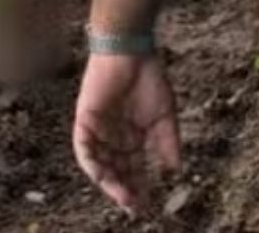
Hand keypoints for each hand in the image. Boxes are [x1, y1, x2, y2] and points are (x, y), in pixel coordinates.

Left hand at [73, 53, 181, 214]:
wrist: (132, 51)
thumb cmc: (148, 79)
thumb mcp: (164, 117)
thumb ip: (168, 143)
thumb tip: (175, 171)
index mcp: (131, 137)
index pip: (132, 168)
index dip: (138, 187)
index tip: (147, 205)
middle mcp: (113, 136)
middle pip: (116, 170)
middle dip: (125, 189)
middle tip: (135, 207)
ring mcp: (98, 128)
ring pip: (100, 163)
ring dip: (110, 181)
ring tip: (123, 197)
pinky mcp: (85, 118)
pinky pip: (83, 146)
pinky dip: (92, 162)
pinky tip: (103, 176)